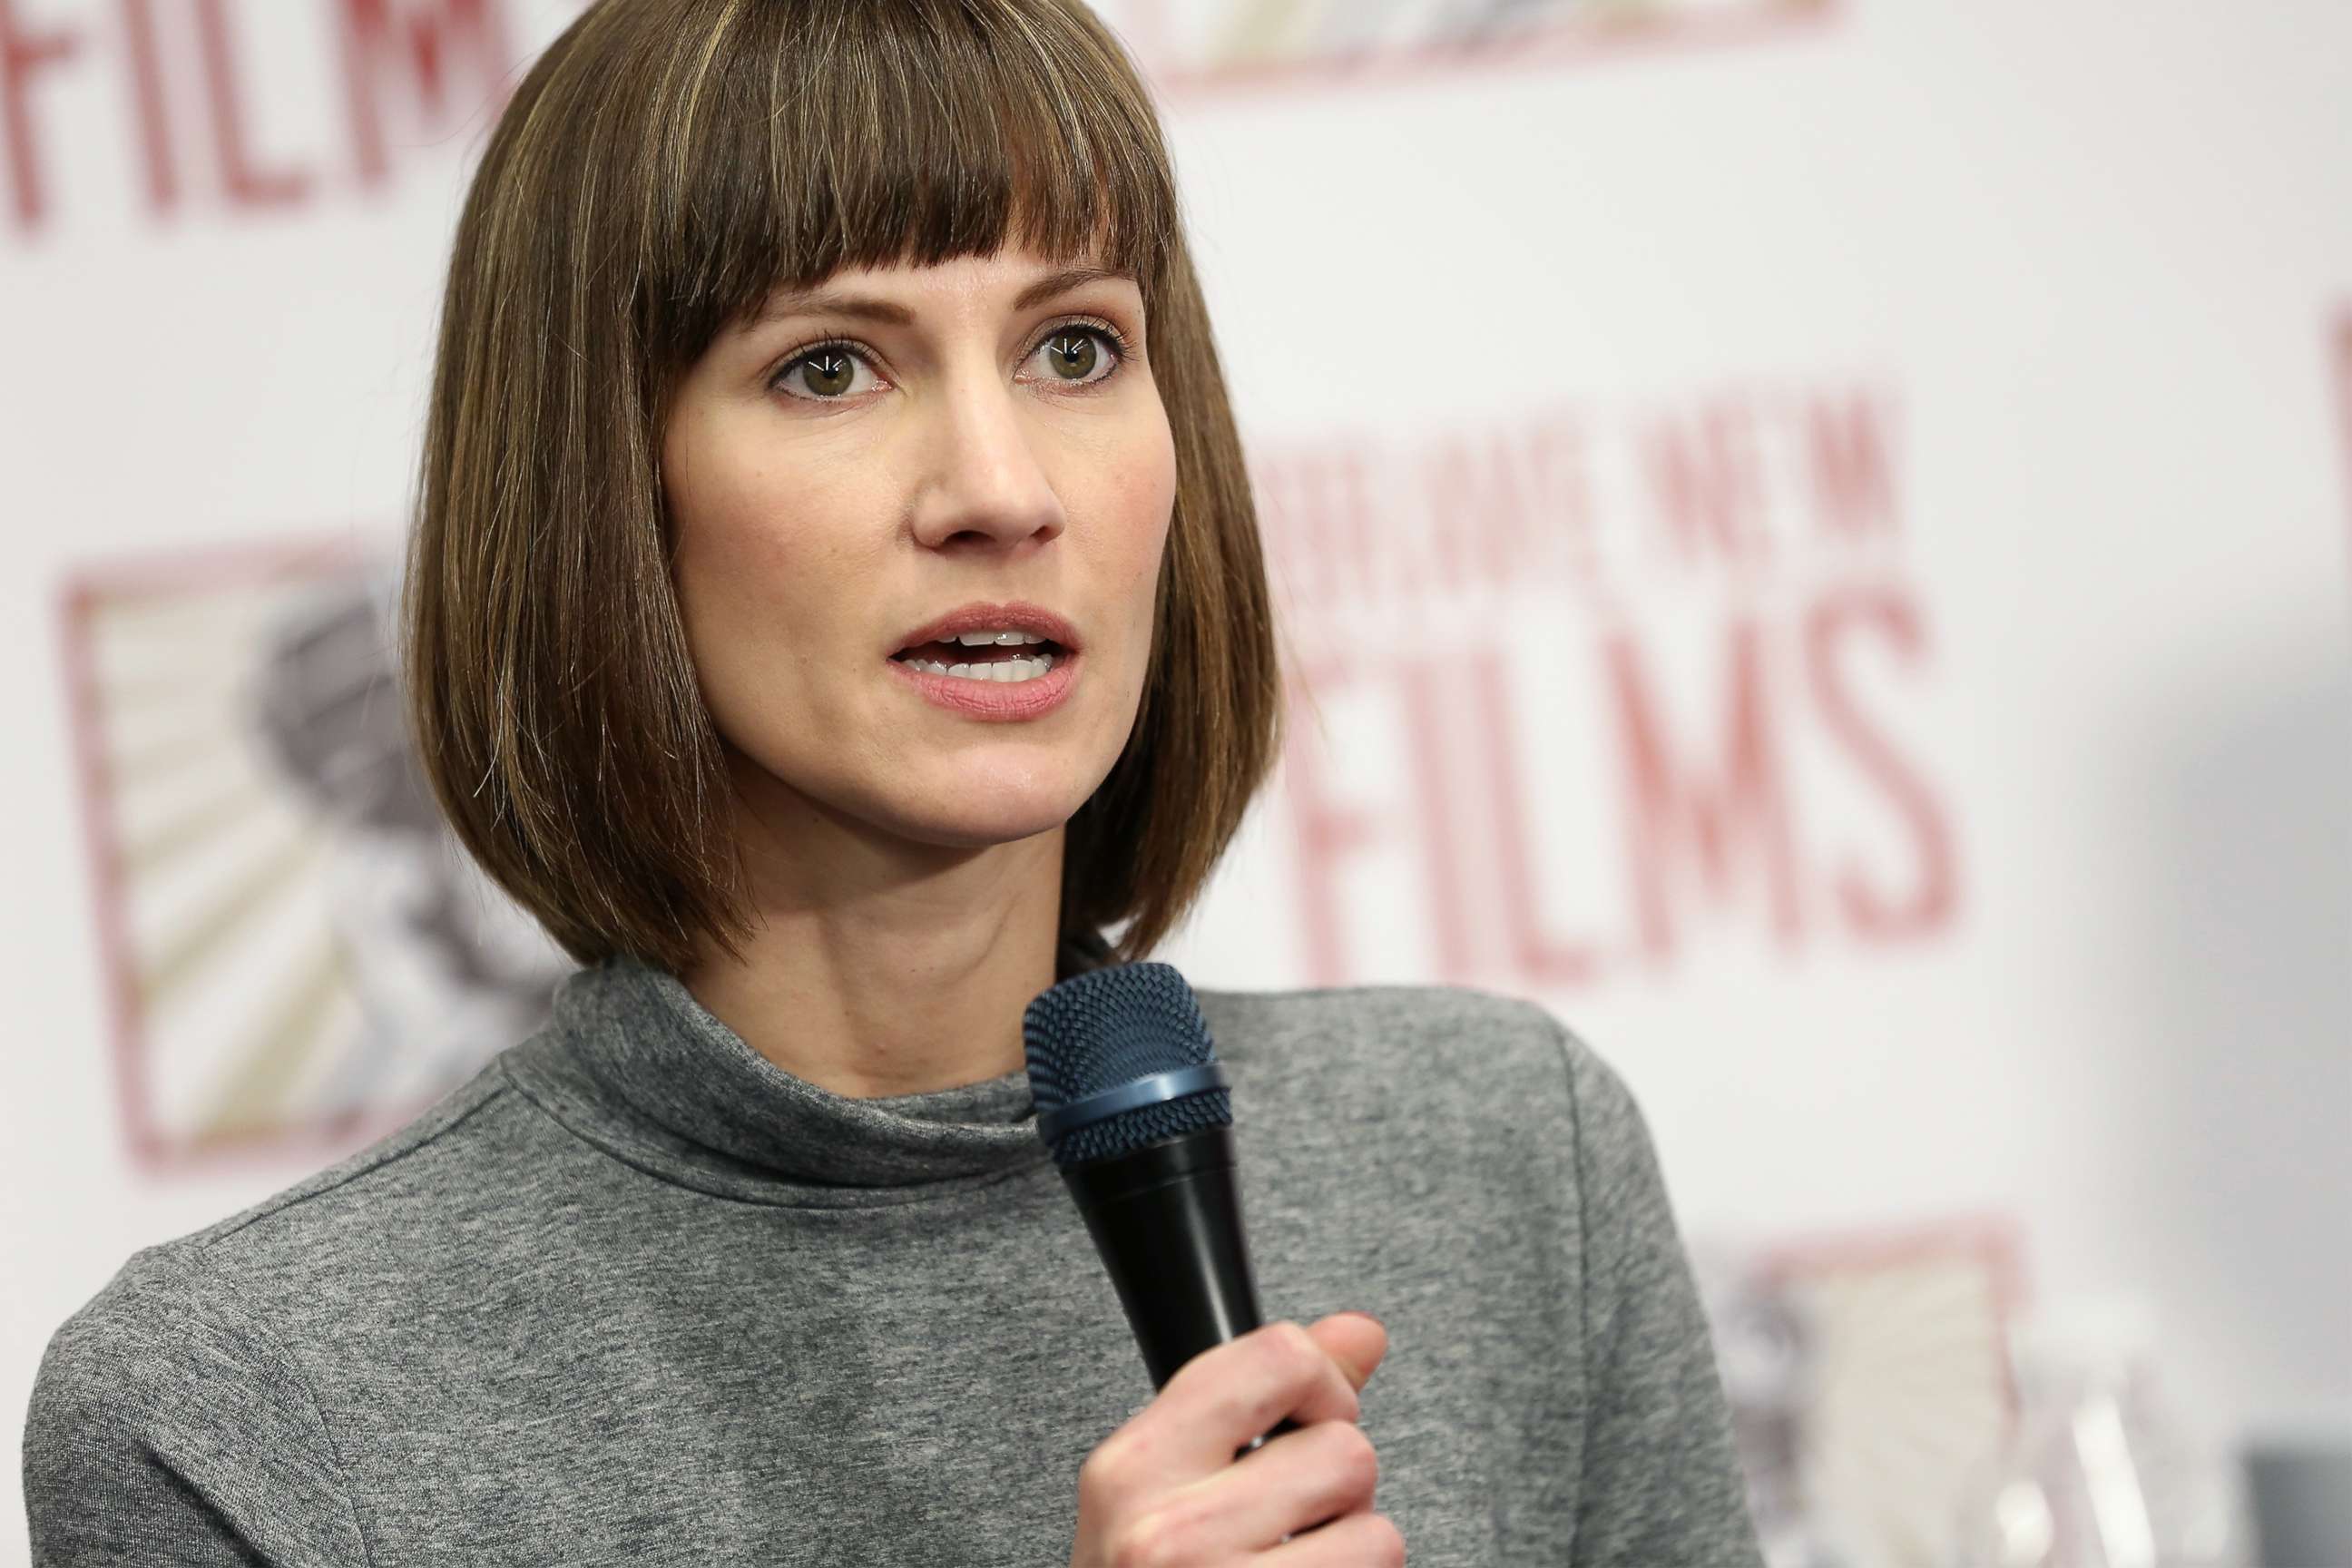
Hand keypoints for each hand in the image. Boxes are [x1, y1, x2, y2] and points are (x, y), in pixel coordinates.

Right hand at [1068, 1313, 1401, 1565]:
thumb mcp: (1169, 1485)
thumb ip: (1261, 1394)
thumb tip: (1360, 1333)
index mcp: (1132, 1469)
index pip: (1276, 1357)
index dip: (1321, 1383)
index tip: (1311, 1417)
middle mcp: (1167, 1537)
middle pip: (1347, 1451)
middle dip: (1338, 1491)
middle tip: (1287, 1528)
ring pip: (1380, 1536)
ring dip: (1354, 1557)